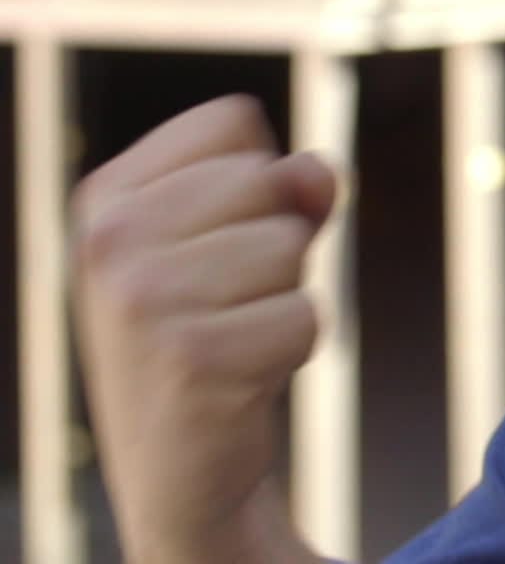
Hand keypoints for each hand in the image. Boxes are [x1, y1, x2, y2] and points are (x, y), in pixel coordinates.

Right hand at [71, 96, 335, 563]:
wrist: (181, 465)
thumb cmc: (217, 330)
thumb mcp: (241, 241)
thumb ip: (292, 187)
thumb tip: (314, 172)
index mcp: (107, 196)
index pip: (233, 121)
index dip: (258, 179)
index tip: (214, 242)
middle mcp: (108, 240)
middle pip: (272, 179)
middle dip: (276, 243)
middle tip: (227, 302)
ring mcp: (141, 300)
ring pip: (291, 247)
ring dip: (283, 296)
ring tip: (230, 337)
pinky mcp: (192, 357)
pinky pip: (306, 315)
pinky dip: (292, 347)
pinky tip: (240, 378)